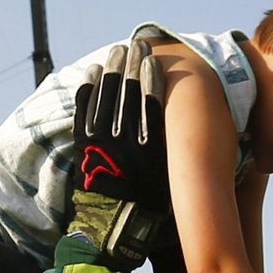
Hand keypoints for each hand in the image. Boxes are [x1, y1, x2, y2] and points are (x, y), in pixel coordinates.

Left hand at [70, 40, 168, 270]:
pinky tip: (94, 71)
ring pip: (107, 91)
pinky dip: (89, 86)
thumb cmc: (147, 208)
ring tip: (119, 52)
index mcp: (150, 143)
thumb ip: (174, 152)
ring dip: (113, 67)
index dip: (152, 74)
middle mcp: (126, 134)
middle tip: (138, 45)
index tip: (155, 59)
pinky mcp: (83, 141)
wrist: (111, 227)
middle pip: (129, 87)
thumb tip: (189, 131)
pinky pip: (85, 106)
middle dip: (134, 62)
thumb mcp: (169, 180)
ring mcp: (101, 136)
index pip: (151, 97)